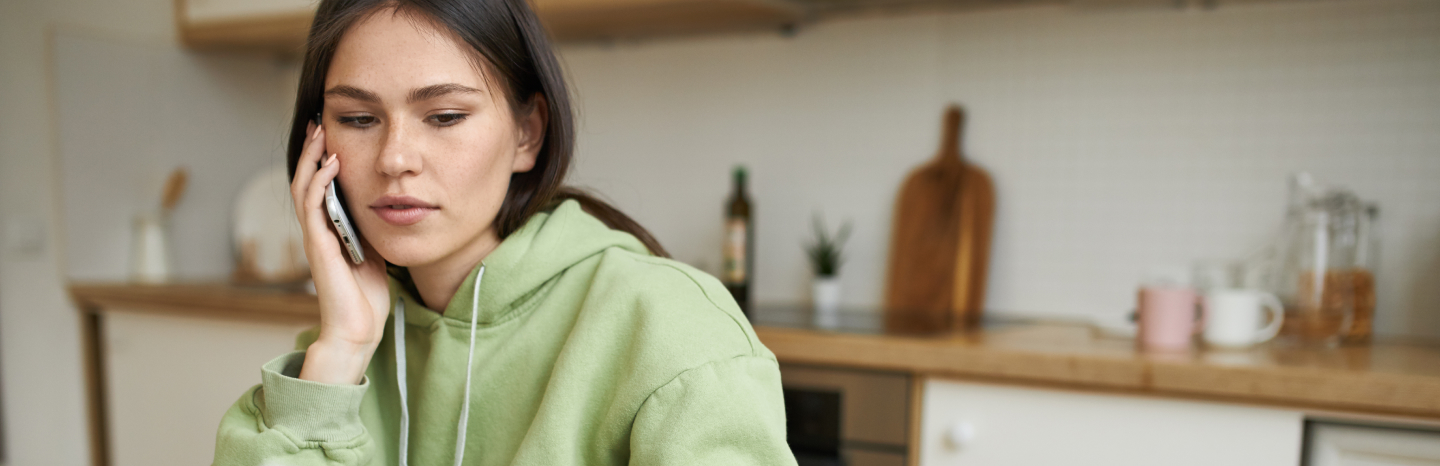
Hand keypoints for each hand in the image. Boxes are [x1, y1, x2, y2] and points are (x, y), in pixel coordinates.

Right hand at [291, 120, 390, 383]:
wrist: (359, 328)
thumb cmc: (368, 296)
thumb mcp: (377, 250)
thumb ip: (375, 228)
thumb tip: (390, 203)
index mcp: (331, 229)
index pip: (320, 186)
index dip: (322, 160)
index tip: (332, 133)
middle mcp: (318, 229)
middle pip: (306, 180)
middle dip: (311, 151)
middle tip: (318, 121)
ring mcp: (315, 236)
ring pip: (303, 187)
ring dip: (310, 158)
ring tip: (320, 132)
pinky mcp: (317, 246)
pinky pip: (312, 206)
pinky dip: (319, 182)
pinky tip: (329, 163)